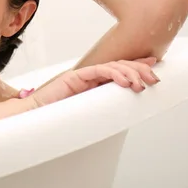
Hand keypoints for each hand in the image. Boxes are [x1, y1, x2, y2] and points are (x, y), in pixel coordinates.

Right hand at [30, 57, 158, 107]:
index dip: (136, 69)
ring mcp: (81, 76)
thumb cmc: (56, 121)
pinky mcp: (73, 77)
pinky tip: (125, 83)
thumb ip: (102, 111)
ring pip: (111, 67)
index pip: (118, 72)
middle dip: (139, 69)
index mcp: (92, 85)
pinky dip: (113, 75)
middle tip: (154, 78)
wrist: (32, 119)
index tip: (152, 71)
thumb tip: (124, 115)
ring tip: (141, 84)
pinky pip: (97, 71)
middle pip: (119, 66)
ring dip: (130, 74)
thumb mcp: (88, 116)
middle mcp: (88, 78)